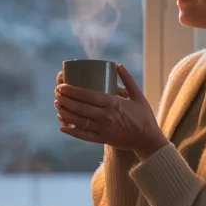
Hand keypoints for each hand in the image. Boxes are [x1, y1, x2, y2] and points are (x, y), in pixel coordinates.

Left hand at [55, 64, 169, 158]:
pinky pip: (83, 135)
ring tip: (58, 106)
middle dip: (65, 100)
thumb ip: (128, 80)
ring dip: (65, 113)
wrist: (148, 139)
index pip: (87, 95)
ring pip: (79, 120)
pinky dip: (71, 131)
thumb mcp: (138, 96)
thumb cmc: (144, 116)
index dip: (72, 91)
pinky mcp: (103, 139)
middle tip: (57, 94)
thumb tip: (118, 65)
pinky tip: (62, 126)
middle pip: (80, 107)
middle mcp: (106, 116)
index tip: (62, 86)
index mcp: (113, 103)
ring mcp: (103, 129)